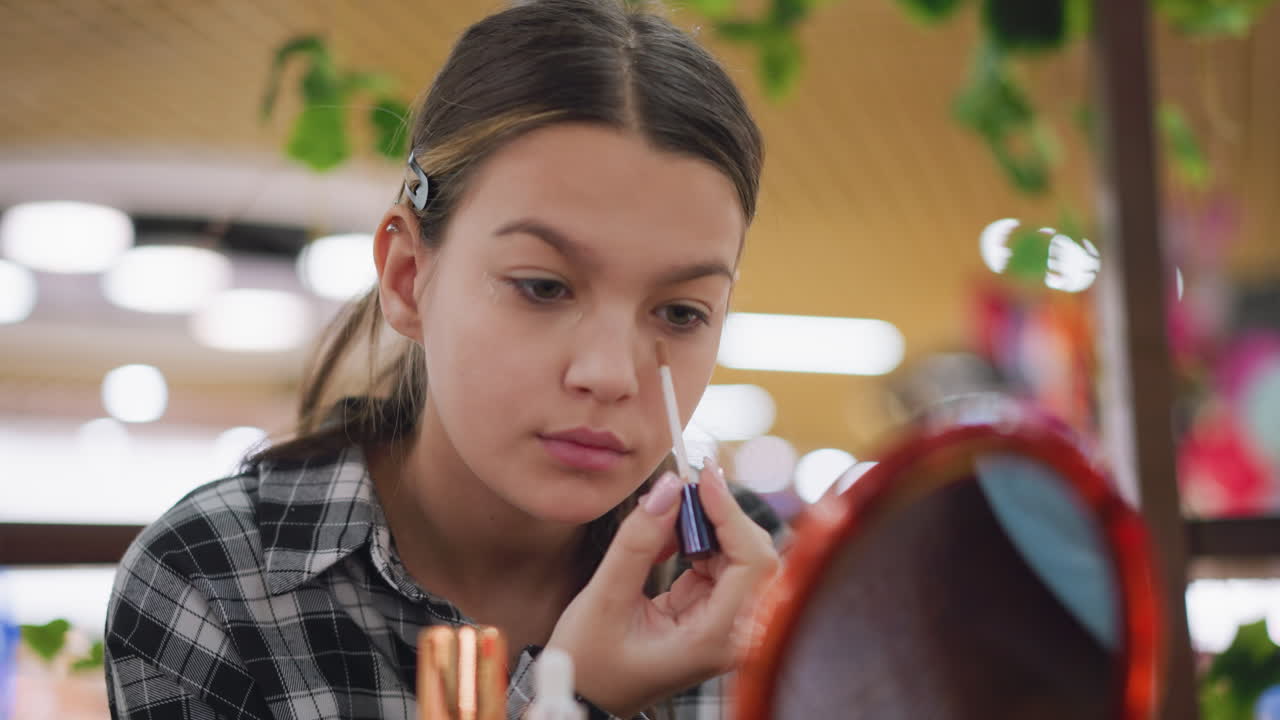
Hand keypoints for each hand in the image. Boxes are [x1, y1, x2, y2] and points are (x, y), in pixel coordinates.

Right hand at [546, 461, 780, 717]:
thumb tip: (668, 487)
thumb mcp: (604, 599)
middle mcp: (734, 635)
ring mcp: (727, 627)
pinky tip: (664, 543)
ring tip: (660, 522)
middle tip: (678, 489)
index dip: (731, 513)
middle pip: (753, 555)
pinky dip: (695, 543)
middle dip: (719, 516)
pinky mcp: (713, 616)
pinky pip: (718, 565)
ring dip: (705, 527)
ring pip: (737, 554)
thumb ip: (637, 542)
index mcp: (716, 639)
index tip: (702, 476)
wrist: (585, 697)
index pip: (752, 562)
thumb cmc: (590, 663)